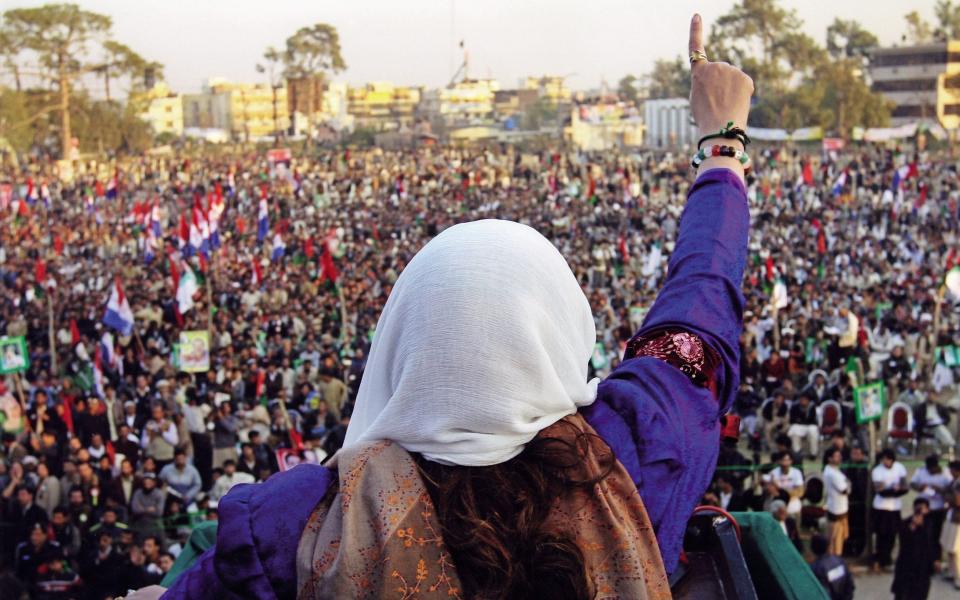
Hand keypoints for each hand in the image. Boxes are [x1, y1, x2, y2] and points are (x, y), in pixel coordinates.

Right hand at [688, 14, 753, 142]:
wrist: (720, 128)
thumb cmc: (705, 118)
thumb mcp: (698, 98)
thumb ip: (706, 83)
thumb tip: (722, 80)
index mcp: (699, 73)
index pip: (695, 48)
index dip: (696, 31)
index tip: (696, 16)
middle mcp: (715, 67)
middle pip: (720, 73)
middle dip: (720, 85)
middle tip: (716, 103)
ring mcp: (731, 71)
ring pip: (733, 79)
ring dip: (731, 90)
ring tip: (726, 106)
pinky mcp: (745, 78)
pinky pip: (744, 84)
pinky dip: (742, 94)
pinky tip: (737, 104)